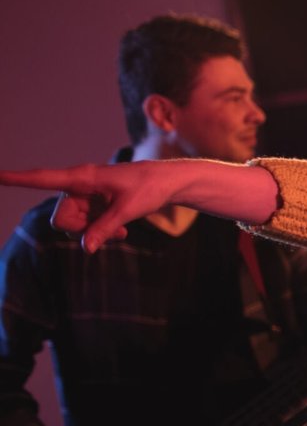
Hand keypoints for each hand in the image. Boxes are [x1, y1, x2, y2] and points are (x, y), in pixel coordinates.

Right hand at [0, 161, 276, 251]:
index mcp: (83, 177)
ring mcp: (87, 195)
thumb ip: (105, 228)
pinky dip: (101, 231)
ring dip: (94, 231)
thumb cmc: (150, 188)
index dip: (17, 178)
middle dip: (80, 228)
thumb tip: (85, 248)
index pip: (42, 178)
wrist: (170, 182)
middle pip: (61, 216)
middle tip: (110, 229)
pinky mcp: (95, 204)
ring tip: (121, 229)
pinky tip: (121, 232)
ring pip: (75, 224)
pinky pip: (87, 225)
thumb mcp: (128, 210)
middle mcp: (80, 184)